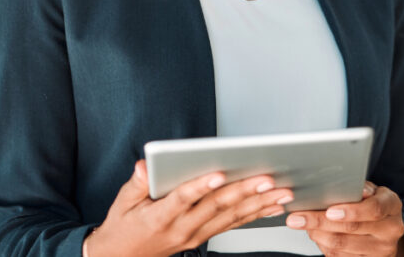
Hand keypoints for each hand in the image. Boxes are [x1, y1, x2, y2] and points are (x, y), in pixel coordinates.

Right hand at [84, 159, 293, 256]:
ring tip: (281, 191)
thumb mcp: (122, 202)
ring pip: (231, 218)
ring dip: (258, 204)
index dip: (200, 186)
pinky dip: (254, 215)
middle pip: (216, 207)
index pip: (183, 198)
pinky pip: (232, 226)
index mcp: (161, 216)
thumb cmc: (123, 227)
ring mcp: (195, 235)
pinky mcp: (203, 237)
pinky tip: (273, 206)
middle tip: (267, 178)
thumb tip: (145, 166)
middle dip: (244, 191)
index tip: (218, 173)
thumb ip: (137, 183)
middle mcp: (182, 228)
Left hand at [285, 181, 403, 256]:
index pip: (373, 209)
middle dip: (320, 222)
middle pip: (352, 229)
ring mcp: (381, 250)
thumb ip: (357, 188)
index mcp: (392, 206)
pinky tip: (314, 234)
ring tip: (301, 224)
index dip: (351, 211)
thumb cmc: (373, 203)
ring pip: (342, 245)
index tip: (329, 211)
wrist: (386, 228)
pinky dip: (323, 245)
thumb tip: (342, 185)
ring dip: (317, 235)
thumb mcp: (371, 190)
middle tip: (297, 218)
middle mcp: (390, 230)